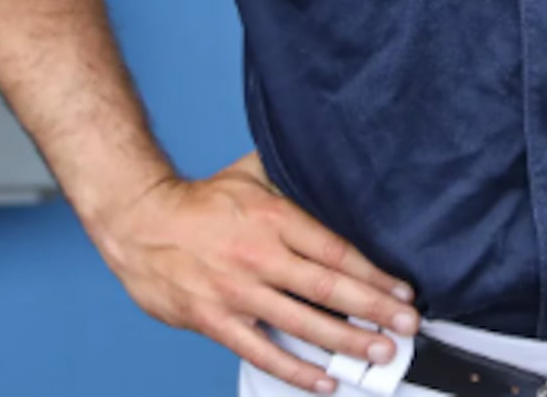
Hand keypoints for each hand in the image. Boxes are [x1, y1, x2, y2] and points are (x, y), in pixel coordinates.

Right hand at [92, 152, 418, 394]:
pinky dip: (295, 369)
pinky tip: (324, 380)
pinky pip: (261, 351)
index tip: (402, 291)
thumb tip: (337, 169)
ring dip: (345, 342)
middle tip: (407, 326)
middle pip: (328, 289)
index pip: (336, 252)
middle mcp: (260, 257)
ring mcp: (237, 293)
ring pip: (302, 323)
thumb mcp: (253, 173)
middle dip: (374, 310)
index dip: (374, 275)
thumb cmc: (201, 201)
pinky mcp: (214, 320)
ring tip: (380, 352)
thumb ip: (295, 177)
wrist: (139, 223)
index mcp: (275, 219)